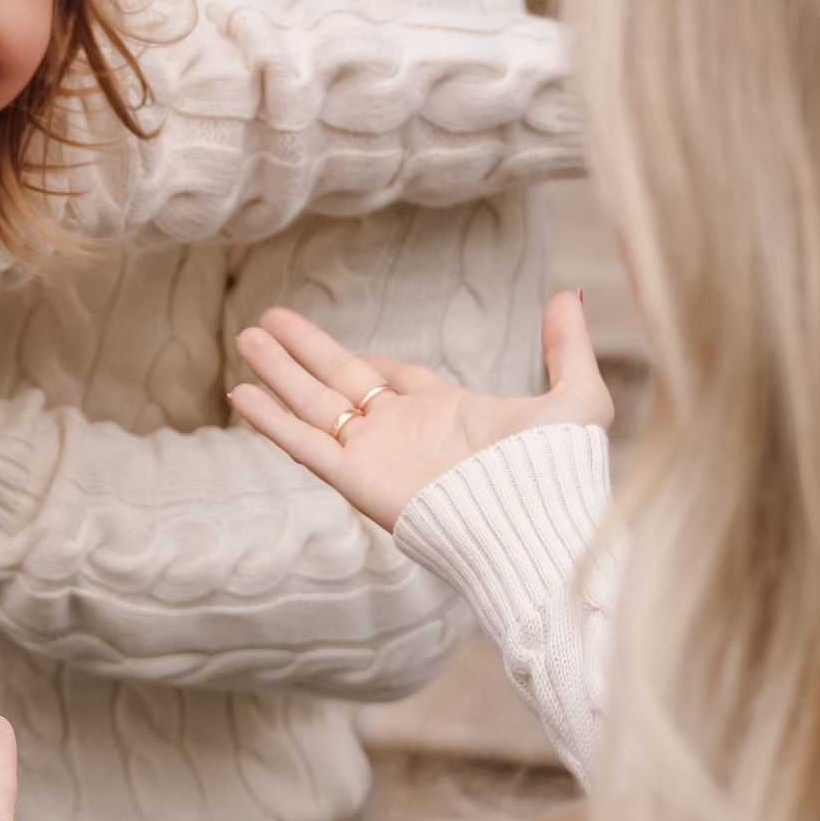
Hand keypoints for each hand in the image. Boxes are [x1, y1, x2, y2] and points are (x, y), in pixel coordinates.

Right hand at [230, 288, 612, 530]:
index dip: (368, 360)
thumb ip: (567, 346)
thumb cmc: (559, 471)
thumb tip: (571, 294)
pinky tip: (242, 395)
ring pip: (316, 404)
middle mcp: (404, 434)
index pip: (395, 379)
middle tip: (267, 321)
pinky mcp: (357, 478)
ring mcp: (377, 455)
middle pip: (342, 382)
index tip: (344, 346)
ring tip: (245, 337)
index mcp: (448, 415)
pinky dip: (272, 420)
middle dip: (306, 352)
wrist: (533, 526)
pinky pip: (306, 443)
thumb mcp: (577, 397)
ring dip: (280, 371)